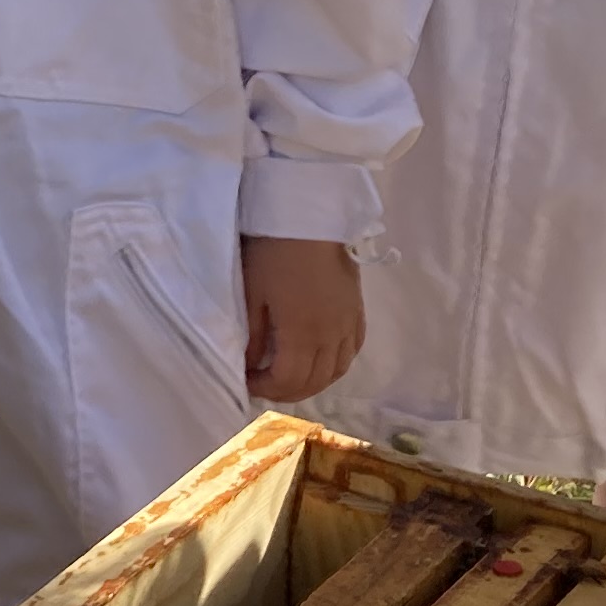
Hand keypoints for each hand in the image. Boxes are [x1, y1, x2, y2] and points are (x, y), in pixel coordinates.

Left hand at [242, 236, 363, 402]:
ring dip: (312, 382)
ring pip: (336, 371)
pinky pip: (353, 350)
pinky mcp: (358, 311)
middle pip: (314, 382)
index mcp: (301, 333)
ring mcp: (348, 324)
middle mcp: (330, 335)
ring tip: (291, 375)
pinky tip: (321, 358)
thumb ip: (254, 336)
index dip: (265, 389)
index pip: (288, 381)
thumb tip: (251, 366)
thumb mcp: (253, 293)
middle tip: (264, 382)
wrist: (309, 215)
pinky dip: (336, 363)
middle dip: (286, 390)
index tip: (247, 381)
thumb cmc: (273, 251)